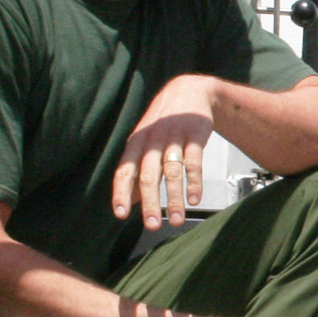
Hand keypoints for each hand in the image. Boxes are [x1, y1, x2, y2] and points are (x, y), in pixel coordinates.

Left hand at [115, 74, 218, 228]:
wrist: (189, 91)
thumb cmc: (164, 124)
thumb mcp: (145, 143)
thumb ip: (137, 171)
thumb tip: (129, 202)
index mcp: (136, 143)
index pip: (125, 171)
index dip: (122, 192)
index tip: (121, 215)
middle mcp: (152, 140)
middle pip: (148, 175)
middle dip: (150, 202)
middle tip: (151, 225)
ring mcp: (175, 137)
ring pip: (172, 172)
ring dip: (174, 198)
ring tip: (176, 220)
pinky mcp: (196, 136)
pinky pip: (194, 162)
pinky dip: (194, 182)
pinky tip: (194, 199)